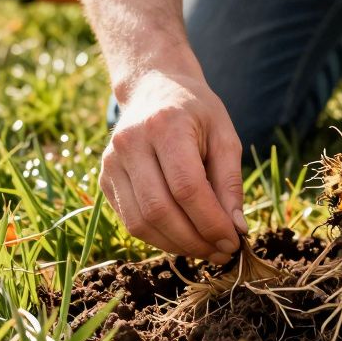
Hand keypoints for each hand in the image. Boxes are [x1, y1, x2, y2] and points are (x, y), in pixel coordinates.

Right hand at [99, 69, 246, 264]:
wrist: (153, 88)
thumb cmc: (195, 112)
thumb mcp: (224, 136)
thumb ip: (230, 183)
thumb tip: (235, 230)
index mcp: (164, 125)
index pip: (187, 188)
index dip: (211, 222)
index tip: (234, 241)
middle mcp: (130, 142)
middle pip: (159, 210)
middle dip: (194, 240)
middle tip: (221, 252)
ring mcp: (111, 161)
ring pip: (140, 223)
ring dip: (176, 245)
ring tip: (205, 248)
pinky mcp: (105, 178)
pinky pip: (130, 221)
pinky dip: (159, 237)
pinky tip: (182, 236)